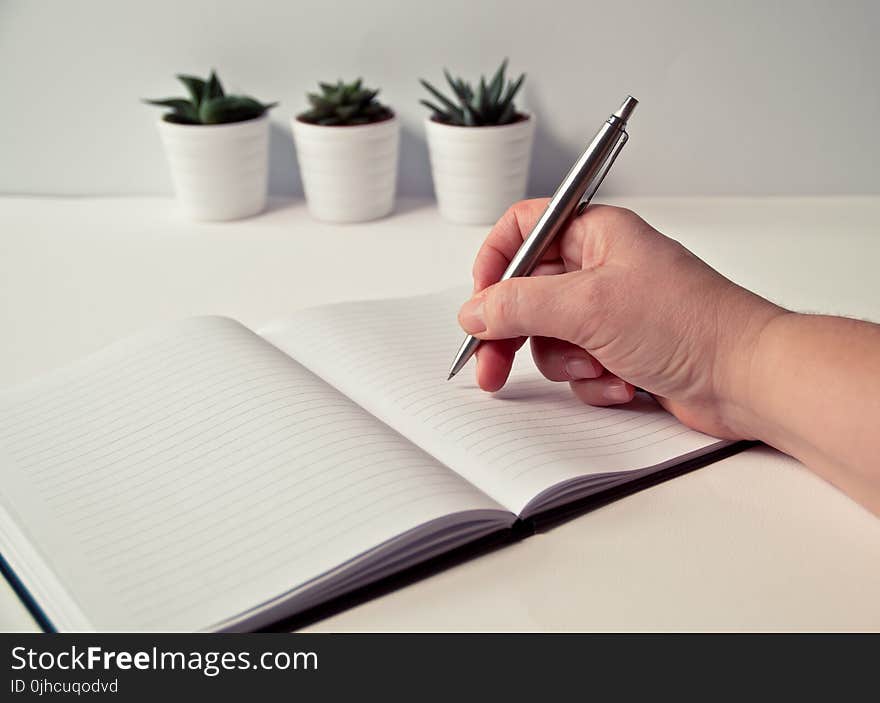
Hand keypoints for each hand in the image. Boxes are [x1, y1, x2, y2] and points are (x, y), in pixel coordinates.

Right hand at [458, 199, 784, 439]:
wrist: (746, 378)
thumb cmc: (690, 324)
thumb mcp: (588, 306)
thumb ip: (519, 305)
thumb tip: (474, 310)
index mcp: (596, 233)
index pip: (524, 229)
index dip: (494, 262)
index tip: (479, 301)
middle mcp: (601, 267)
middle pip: (527, 292)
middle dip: (511, 333)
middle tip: (490, 366)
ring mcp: (611, 311)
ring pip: (549, 337)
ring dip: (566, 362)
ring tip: (598, 367)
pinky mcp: (621, 350)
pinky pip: (578, 366)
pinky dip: (593, 381)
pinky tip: (624, 384)